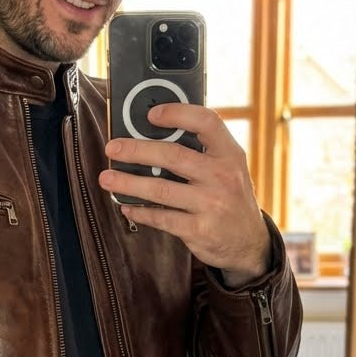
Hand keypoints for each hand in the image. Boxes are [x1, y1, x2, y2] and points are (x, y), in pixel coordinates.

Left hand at [99, 102, 271, 284]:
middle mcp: (223, 176)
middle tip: (113, 148)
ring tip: (106, 178)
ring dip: (129, 183)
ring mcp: (212, 204)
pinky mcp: (200, 230)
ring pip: (161, 189)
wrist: (249, 242)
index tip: (150, 114)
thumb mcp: (228, 167)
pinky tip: (127, 205)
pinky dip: (140, 211)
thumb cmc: (229, 197)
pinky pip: (162, 218)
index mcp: (230, 153)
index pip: (206, 122)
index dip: (177, 114)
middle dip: (136, 151)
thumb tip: (152, 134)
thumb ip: (201, 151)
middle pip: (173, 156)